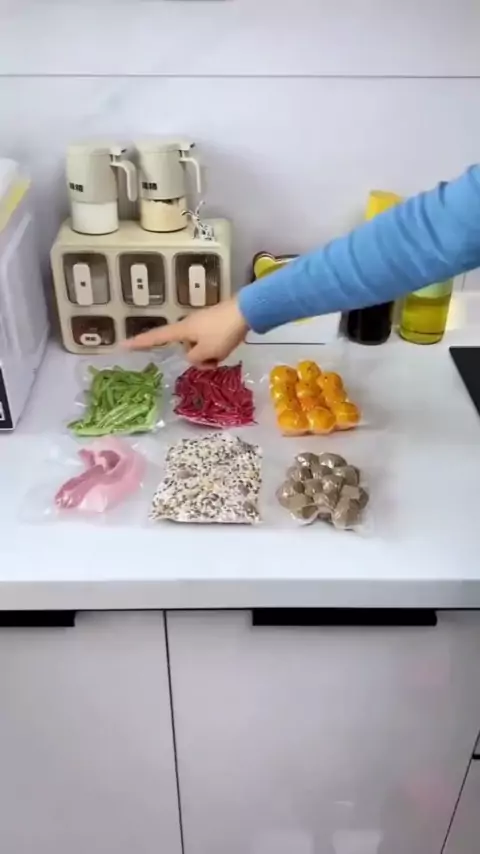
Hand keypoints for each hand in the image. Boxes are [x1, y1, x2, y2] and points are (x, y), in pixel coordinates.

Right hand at [123, 297, 249, 366]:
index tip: (123, 345)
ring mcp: (201, 324)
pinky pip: (210, 343)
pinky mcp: (214, 324)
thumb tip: (192, 357)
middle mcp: (188, 325)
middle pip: (185, 348)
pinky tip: (229, 347)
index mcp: (182, 330)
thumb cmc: (223, 332)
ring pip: (200, 348)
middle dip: (198, 358)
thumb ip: (194, 359)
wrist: (246, 312)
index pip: (156, 337)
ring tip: (224, 352)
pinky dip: (218, 349)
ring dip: (210, 355)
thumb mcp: (207, 351)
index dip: (140, 342)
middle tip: (214, 360)